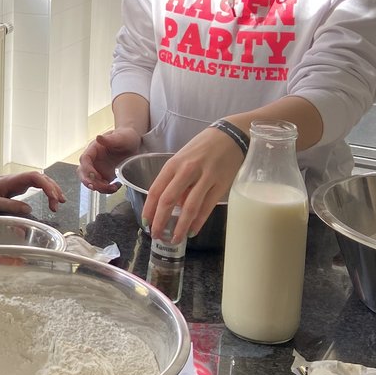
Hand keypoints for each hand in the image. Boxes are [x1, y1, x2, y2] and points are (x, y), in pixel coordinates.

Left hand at [0, 171, 66, 215]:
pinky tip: (52, 199)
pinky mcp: (19, 187)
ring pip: (41, 181)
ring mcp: (19, 182)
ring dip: (52, 189)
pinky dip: (46, 191)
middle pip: (41, 178)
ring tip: (60, 202)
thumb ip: (9, 206)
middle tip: (58, 204)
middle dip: (53, 189)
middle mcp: (18, 179)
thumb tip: (28, 209)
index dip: (46, 185)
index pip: (34, 177)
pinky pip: (37, 186)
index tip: (53, 197)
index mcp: (12, 180)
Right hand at [78, 127, 142, 192]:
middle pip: (83, 172)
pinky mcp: (104, 176)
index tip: (94, 175)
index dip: (87, 169)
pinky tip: (116, 186)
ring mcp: (98, 169)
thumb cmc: (126, 137)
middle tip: (95, 187)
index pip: (85, 159)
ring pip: (91, 181)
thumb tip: (98, 137)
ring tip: (112, 187)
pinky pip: (101, 186)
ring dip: (99, 187)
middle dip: (87, 181)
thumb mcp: (120, 137)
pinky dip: (106, 189)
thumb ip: (110, 139)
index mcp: (94, 149)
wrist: (133, 144)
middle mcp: (94, 160)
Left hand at [141, 126, 242, 243]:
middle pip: (168, 200)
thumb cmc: (203, 148)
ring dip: (180, 227)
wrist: (230, 135)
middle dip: (160, 221)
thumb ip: (176, 180)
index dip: (149, 209)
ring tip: (175, 239)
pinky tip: (192, 230)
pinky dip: (198, 222)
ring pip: (189, 207)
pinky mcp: (220, 184)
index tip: (145, 223)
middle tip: (156, 235)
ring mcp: (205, 177)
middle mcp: (187, 170)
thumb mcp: (183, 159)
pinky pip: (207, 207)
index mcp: (173, 163)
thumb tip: (173, 206)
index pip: (155, 190)